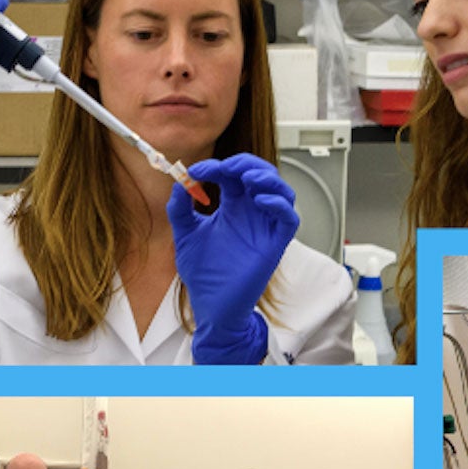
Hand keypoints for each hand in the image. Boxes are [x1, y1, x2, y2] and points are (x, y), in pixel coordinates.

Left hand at [170, 154, 299, 364]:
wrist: (210, 304)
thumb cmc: (203, 273)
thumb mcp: (185, 235)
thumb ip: (180, 209)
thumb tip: (178, 182)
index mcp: (232, 208)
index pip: (233, 175)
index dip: (217, 166)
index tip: (195, 172)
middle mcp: (252, 214)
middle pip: (261, 175)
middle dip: (246, 164)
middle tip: (227, 167)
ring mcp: (265, 228)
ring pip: (282, 192)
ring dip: (268, 178)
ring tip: (248, 178)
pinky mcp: (275, 245)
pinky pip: (288, 219)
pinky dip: (279, 205)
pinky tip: (260, 201)